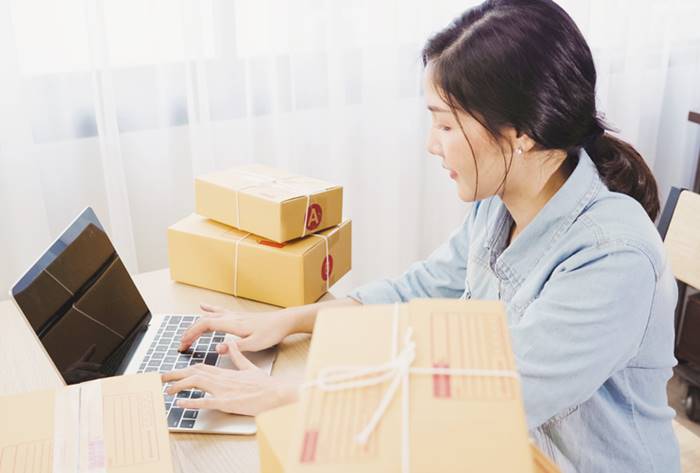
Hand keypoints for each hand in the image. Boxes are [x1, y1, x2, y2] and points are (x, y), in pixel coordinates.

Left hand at [162, 340, 297, 414]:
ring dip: (179, 386)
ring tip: (166, 390)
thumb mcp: (249, 367)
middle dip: (175, 374)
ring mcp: (223, 390)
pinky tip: (180, 403)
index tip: (173, 371)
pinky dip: (191, 401)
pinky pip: (205, 401)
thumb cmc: (265, 384)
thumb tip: (230, 344)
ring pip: (196, 383)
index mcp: (226, 372)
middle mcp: (222, 379)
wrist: (277, 393)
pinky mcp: (227, 402)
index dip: (184, 368)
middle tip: (160, 378)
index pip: (200, 367)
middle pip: (194, 373)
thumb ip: (237, 356)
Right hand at [178, 303, 295, 352]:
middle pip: (204, 321)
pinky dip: (208, 310)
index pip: (205, 325)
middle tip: (182, 345)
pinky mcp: (239, 316)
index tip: (183, 344)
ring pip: (210, 316)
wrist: (284, 322)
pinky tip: (203, 306)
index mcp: (232, 324)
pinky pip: (218, 311)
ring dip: (197, 324)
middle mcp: (231, 317)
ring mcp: (234, 315)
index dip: (192, 333)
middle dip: (190, 332)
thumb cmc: (271, 333)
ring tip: (187, 332)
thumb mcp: (255, 344)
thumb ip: (235, 347)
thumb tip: (217, 349)